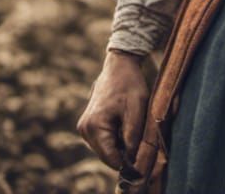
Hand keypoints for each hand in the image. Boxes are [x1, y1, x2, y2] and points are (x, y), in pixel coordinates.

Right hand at [76, 49, 149, 169]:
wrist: (119, 64)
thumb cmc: (130, 83)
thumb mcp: (137, 108)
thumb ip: (133, 135)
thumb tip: (131, 159)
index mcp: (94, 126)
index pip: (110, 158)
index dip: (127, 161)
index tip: (141, 155)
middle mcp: (84, 129)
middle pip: (106, 155)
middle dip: (123, 151)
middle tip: (137, 135)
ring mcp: (84, 127)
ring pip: (104, 149)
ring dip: (119, 143)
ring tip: (130, 124)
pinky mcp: (87, 124)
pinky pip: (102, 140)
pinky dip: (114, 137)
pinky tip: (123, 122)